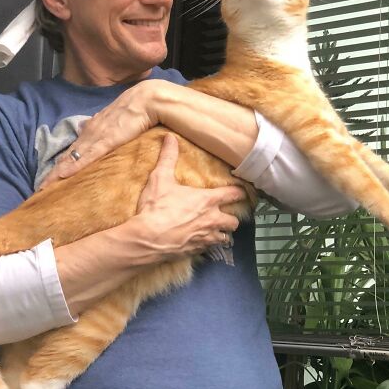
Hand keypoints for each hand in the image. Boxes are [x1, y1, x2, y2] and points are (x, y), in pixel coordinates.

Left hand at [39, 80, 168, 188]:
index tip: (54, 176)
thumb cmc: (138, 110)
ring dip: (57, 172)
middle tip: (41, 186)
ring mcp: (96, 137)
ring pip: (72, 157)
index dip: (63, 162)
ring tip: (45, 185)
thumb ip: (112, 130)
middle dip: (54, 171)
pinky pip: (86, 157)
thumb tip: (109, 139)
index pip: (74, 149)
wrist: (147, 100)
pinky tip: (62, 175)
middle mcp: (90, 132)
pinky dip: (73, 166)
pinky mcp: (106, 141)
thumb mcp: (120, 122)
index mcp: (94, 128)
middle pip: (68, 155)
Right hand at [135, 134, 247, 259]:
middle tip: (225, 216)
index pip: (233, 194)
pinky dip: (207, 246)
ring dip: (222, 234)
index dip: (239, 193)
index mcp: (207, 200)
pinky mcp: (196, 251)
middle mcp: (211, 220)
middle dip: (231, 219)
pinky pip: (209, 250)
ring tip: (216, 232)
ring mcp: (205, 237)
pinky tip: (200, 243)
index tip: (241, 192)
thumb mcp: (160, 178)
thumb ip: (168, 158)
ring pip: (225, 238)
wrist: (147, 238)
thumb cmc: (156, 208)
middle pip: (233, 221)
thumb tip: (170, 138)